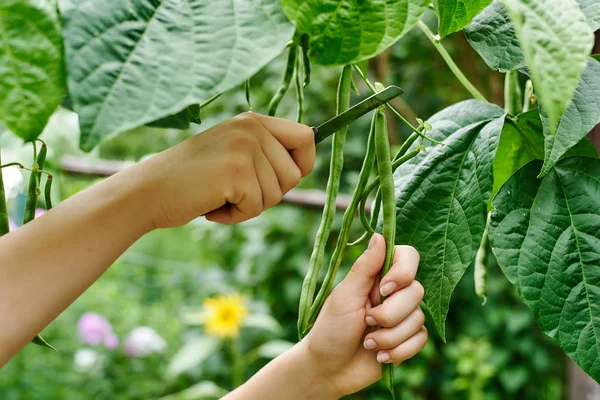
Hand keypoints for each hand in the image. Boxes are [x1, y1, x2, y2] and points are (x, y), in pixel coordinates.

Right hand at [141, 112, 314, 227]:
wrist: (149, 191)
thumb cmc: (191, 180)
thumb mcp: (232, 154)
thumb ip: (263, 154)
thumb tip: (303, 167)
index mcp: (253, 121)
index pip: (306, 136)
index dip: (304, 163)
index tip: (284, 179)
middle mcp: (251, 128)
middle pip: (295, 174)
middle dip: (269, 194)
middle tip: (235, 192)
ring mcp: (244, 148)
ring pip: (277, 194)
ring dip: (249, 206)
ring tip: (219, 196)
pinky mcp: (236, 172)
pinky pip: (256, 207)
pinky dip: (235, 216)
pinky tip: (212, 206)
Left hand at [299, 234, 426, 396]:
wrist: (329, 369)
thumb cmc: (330, 329)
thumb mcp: (344, 296)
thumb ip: (365, 267)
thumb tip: (379, 235)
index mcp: (377, 276)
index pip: (407, 257)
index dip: (403, 272)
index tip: (385, 288)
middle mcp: (393, 292)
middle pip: (416, 291)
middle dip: (390, 314)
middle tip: (365, 322)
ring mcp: (402, 316)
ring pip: (418, 318)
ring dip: (390, 336)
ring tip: (367, 343)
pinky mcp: (407, 339)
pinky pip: (421, 339)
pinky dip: (399, 351)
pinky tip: (379, 356)